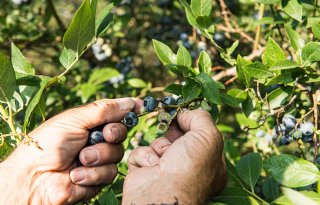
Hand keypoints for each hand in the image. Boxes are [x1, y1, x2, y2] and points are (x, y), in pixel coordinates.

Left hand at [0, 98, 140, 204]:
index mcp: (91, 122)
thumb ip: (104, 110)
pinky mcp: (98, 179)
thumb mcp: (75, 119)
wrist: (34, 177)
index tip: (142, 107)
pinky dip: (93, 174)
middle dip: (113, 134)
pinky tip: (76, 175)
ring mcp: (98, 159)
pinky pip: (109, 173)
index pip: (116, 113)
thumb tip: (130, 101)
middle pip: (121, 133)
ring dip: (99, 156)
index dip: (130, 110)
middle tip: (103, 135)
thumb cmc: (49, 143)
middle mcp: (97, 139)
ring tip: (79, 159)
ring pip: (117, 154)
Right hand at [123, 109, 225, 204]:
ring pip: (158, 143)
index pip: (198, 135)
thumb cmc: (190, 168)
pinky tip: (151, 168)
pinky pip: (141, 152)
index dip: (190, 123)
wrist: (161, 194)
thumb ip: (200, 117)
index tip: (182, 114)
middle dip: (172, 132)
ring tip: (162, 158)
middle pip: (177, 137)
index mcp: (208, 162)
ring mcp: (166, 171)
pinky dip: (144, 156)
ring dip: (159, 147)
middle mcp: (188, 168)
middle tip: (168, 126)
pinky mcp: (145, 172)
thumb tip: (184, 112)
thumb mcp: (208, 137)